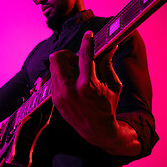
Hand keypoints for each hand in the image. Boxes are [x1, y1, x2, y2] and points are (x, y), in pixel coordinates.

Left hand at [49, 31, 121, 146]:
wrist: (97, 131)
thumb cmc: (108, 106)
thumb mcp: (113, 85)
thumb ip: (107, 63)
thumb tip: (110, 45)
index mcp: (88, 85)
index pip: (85, 55)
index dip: (87, 41)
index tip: (88, 35)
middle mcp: (70, 89)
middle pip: (57, 57)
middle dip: (68, 54)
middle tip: (78, 61)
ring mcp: (60, 96)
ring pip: (54, 67)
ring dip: (64, 65)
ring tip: (76, 73)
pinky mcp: (55, 100)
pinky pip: (54, 79)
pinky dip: (63, 76)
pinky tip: (73, 83)